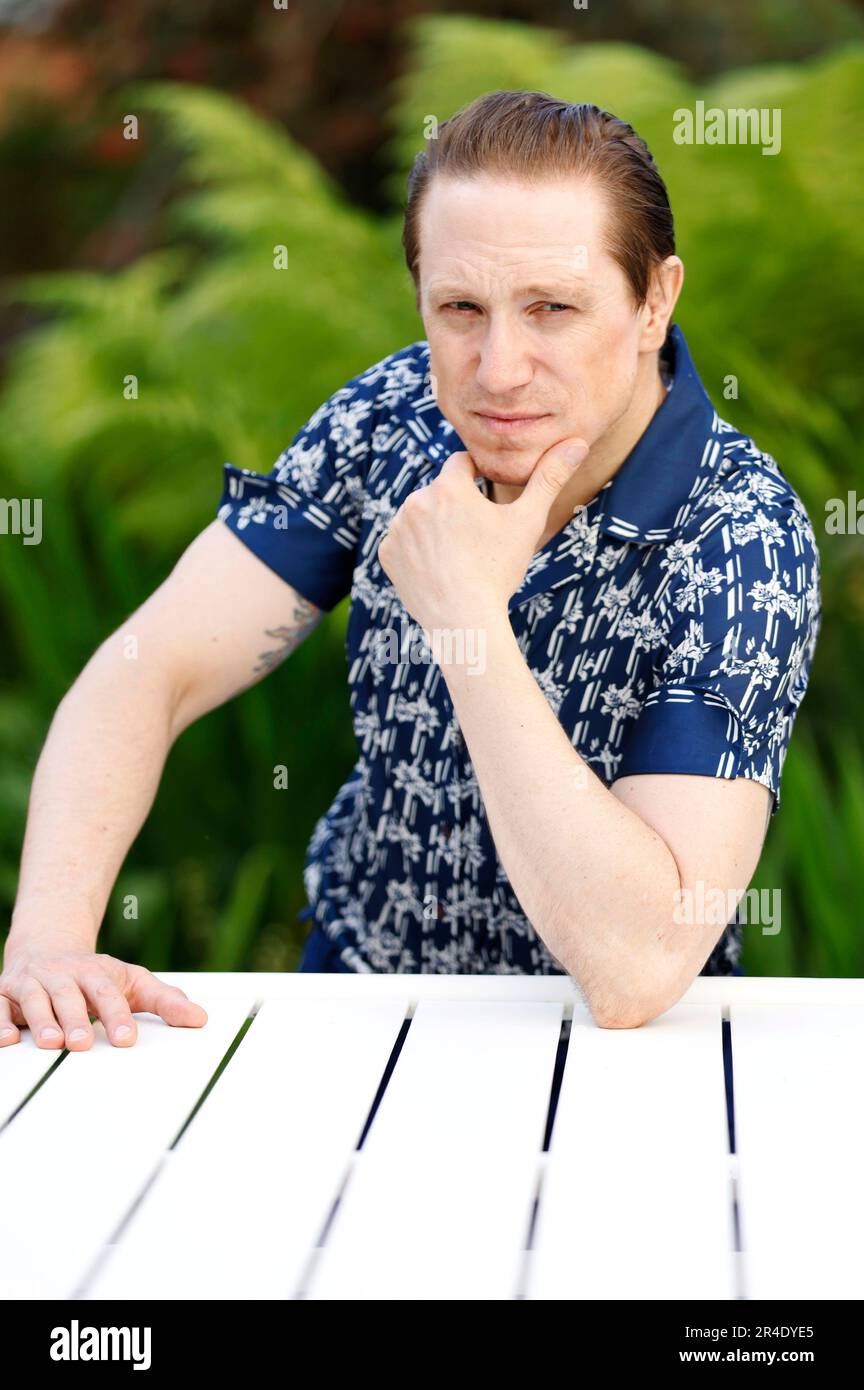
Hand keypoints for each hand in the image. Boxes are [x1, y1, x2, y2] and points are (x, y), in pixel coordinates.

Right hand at [0, 939, 207, 1049]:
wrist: (47, 948)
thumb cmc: (94, 976)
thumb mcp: (132, 982)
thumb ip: (165, 1001)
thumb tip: (200, 1020)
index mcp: (95, 972)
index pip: (108, 992)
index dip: (117, 1014)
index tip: (127, 1039)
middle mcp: (62, 975)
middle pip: (69, 994)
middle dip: (75, 1018)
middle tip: (82, 1044)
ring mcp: (31, 983)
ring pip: (34, 999)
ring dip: (41, 1020)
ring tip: (52, 1044)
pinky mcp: (4, 993)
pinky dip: (0, 1021)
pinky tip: (7, 1041)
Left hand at [378, 435, 588, 632]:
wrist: (464, 620)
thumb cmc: (498, 570)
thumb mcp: (528, 522)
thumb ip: (549, 478)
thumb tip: (577, 442)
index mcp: (448, 485)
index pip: (461, 463)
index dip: (476, 478)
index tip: (485, 499)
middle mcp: (416, 500)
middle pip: (440, 493)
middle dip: (455, 507)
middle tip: (475, 539)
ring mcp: (397, 528)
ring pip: (420, 517)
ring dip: (434, 527)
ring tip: (457, 556)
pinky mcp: (386, 554)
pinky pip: (403, 542)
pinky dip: (417, 552)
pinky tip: (437, 569)